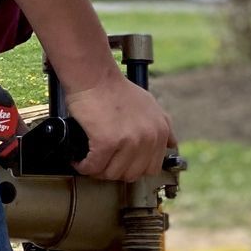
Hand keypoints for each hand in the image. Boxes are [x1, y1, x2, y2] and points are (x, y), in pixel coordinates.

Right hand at [63, 66, 175, 181]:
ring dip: (98, 171)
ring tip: (89, 161)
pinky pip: (94, 166)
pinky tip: (79, 160)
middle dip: (114, 171)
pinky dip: (84, 166)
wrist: (95, 76)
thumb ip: (163, 126)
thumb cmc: (116, 89)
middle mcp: (148, 138)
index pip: (151, 169)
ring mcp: (129, 141)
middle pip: (131, 174)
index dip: (132, 169)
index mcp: (160, 131)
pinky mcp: (107, 142)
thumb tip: (170, 144)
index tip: (120, 164)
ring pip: (112, 174)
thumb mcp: (150, 105)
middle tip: (102, 163)